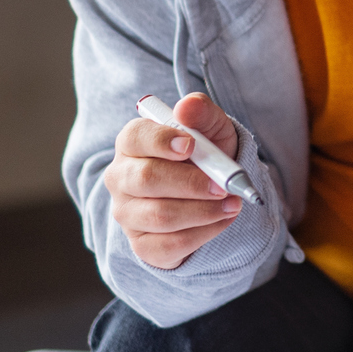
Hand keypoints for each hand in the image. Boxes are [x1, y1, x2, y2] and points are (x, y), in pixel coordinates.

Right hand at [104, 92, 244, 269]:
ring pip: (161, 215)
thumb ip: (201, 112)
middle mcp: (121, 178)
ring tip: (231, 203)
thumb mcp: (211, 128)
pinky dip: (203, 233)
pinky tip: (221, 221)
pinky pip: (170, 245)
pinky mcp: (141, 245)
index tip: (190, 146)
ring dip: (203, 210)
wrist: (214, 193)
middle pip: (146, 179)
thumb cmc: (205, 154)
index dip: (161, 141)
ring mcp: (127, 213)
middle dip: (190, 182)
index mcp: (132, 142)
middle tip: (222, 185)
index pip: (135, 137)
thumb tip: (186, 106)